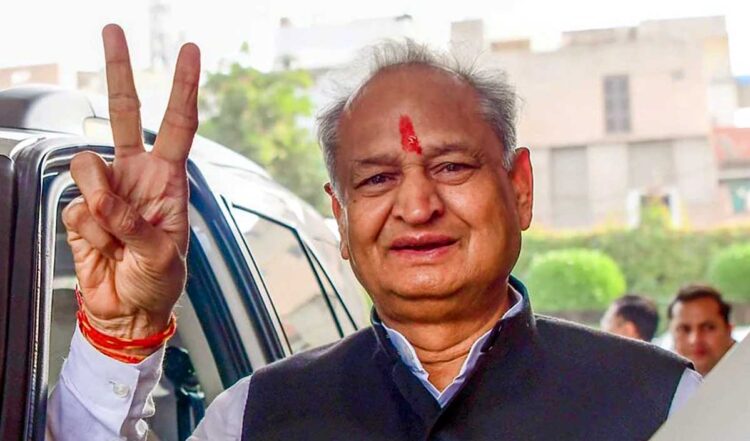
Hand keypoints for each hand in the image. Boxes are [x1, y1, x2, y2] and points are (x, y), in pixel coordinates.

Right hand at [61, 24, 199, 352]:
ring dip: (99, 203)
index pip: (179, 125)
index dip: (183, 89)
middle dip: (119, 72)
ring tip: (117, 236)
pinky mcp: (79, 211)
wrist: (129, 310)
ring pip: (86, 167)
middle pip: (124, 115)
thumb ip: (134, 224)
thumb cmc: (159, 281)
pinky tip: (103, 248)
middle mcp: (136, 176)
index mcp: (169, 180)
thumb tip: (100, 197)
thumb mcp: (163, 255)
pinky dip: (88, 232)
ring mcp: (105, 191)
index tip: (190, 53)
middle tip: (112, 31)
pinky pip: (74, 208)